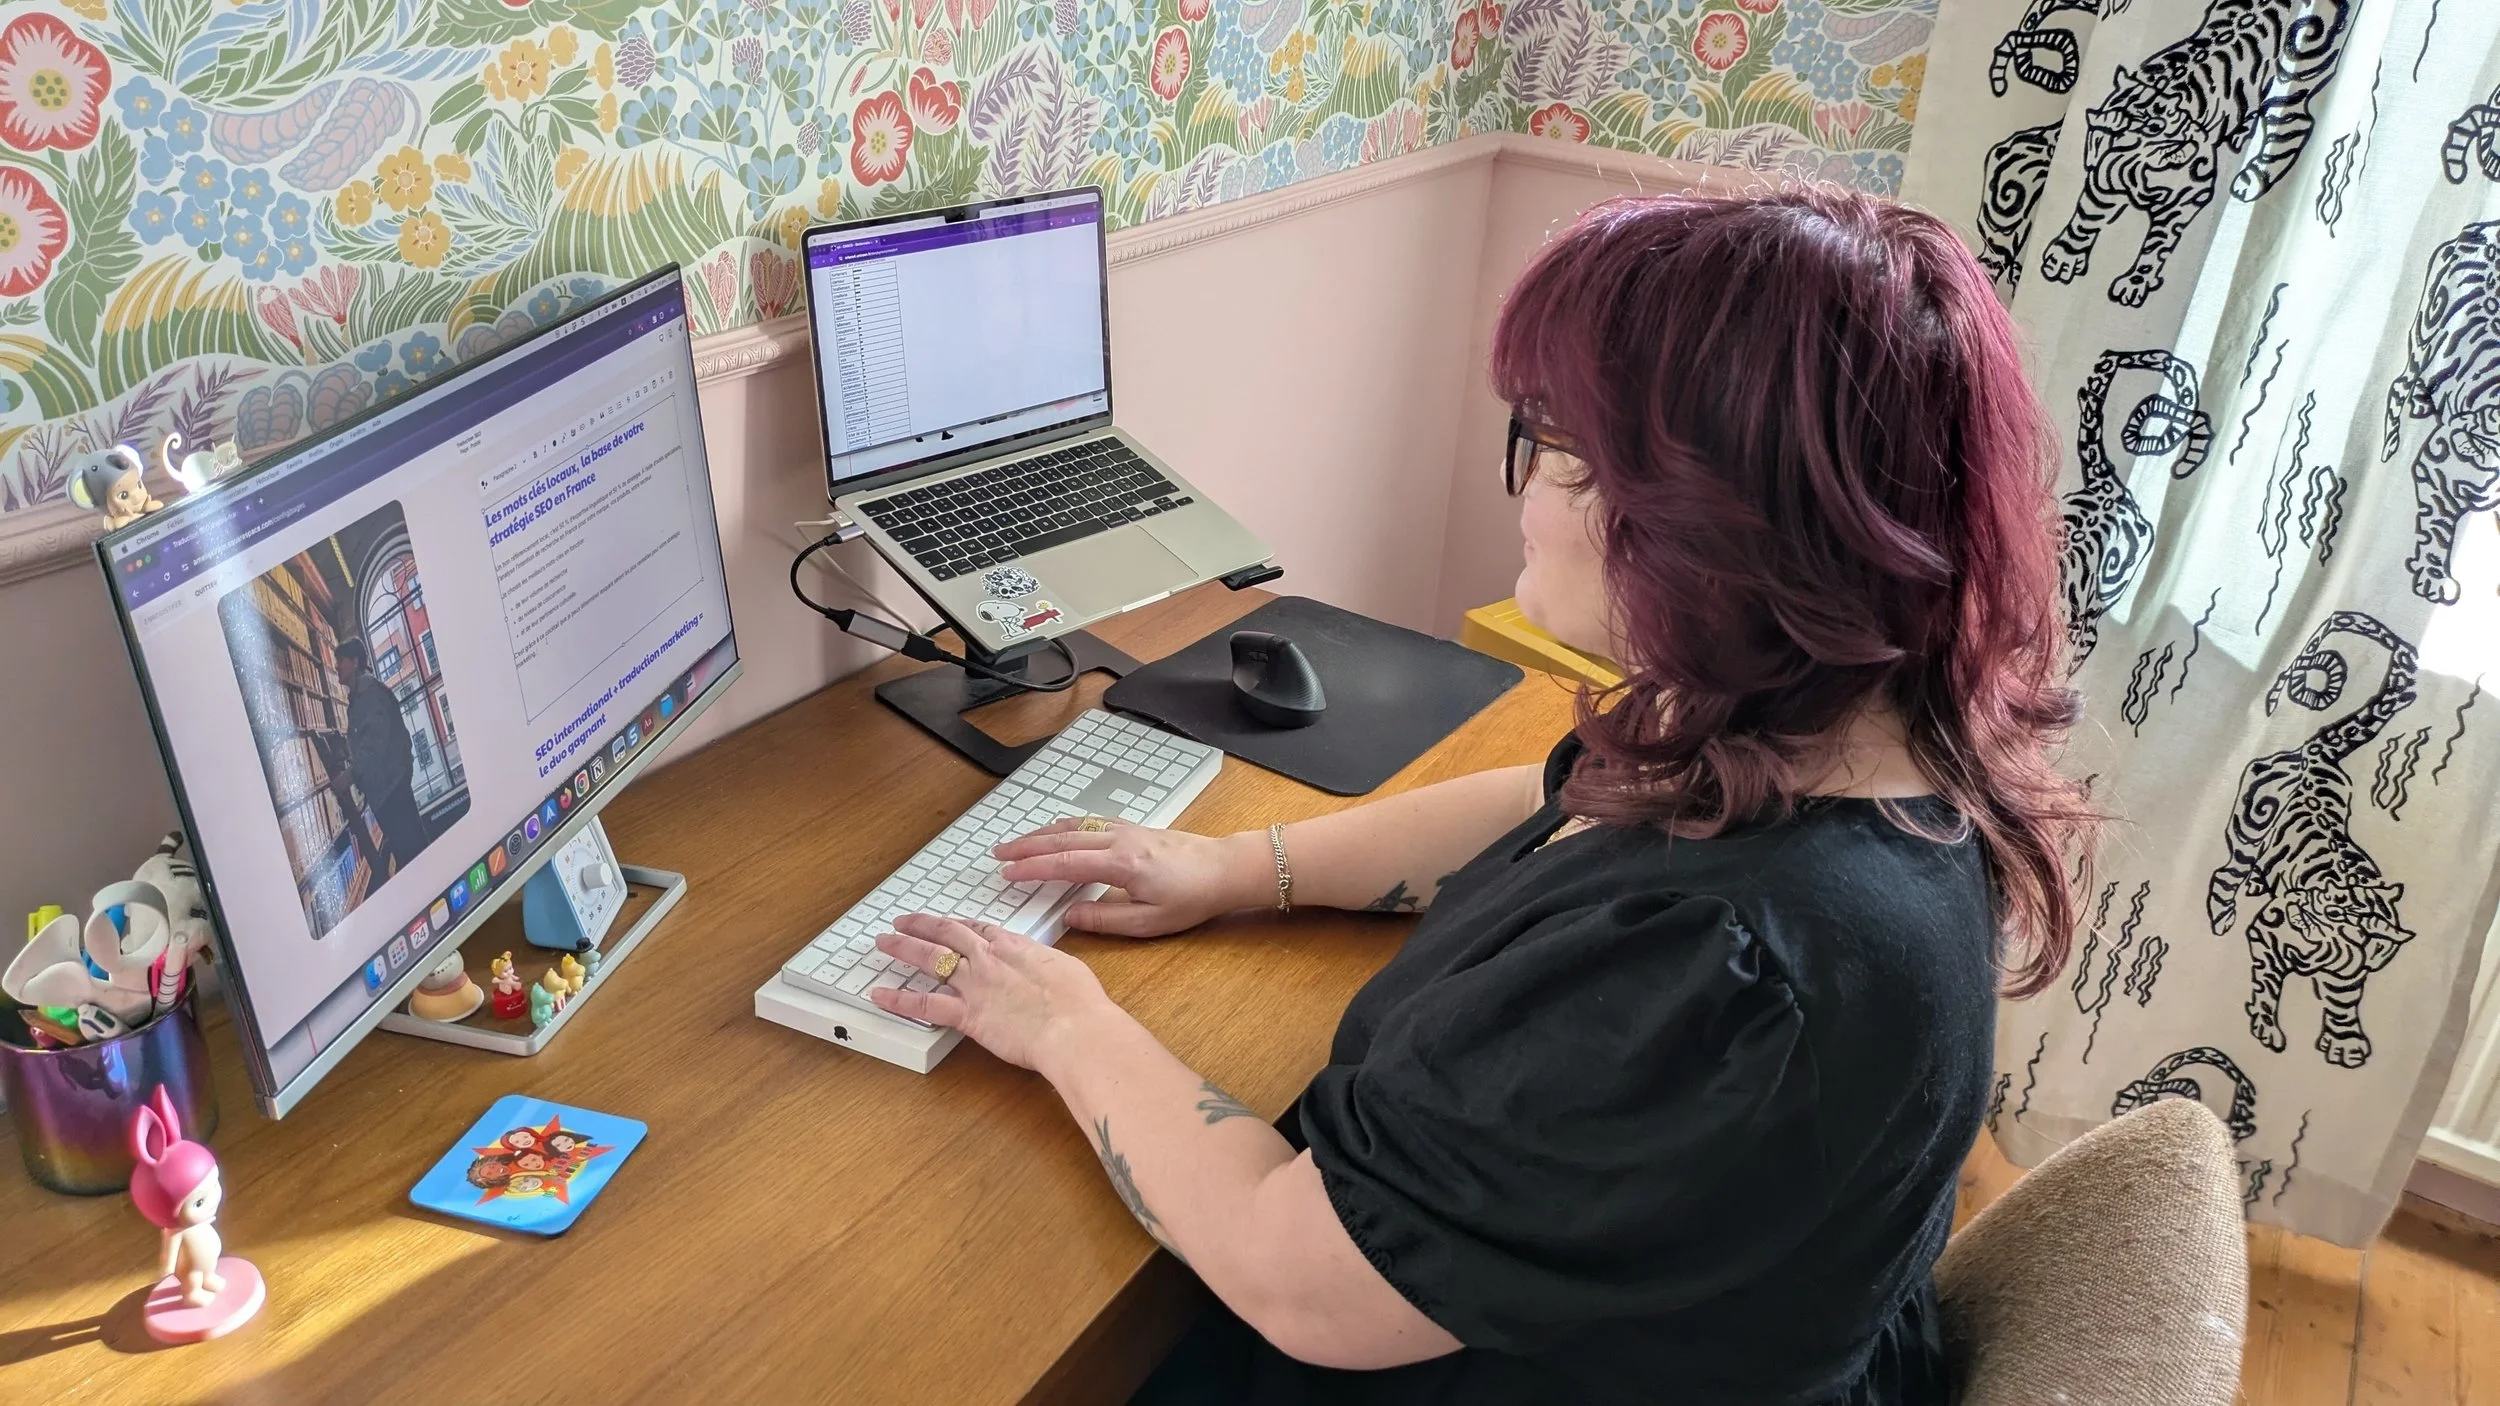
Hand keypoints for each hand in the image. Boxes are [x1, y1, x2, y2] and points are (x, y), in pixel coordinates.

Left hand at [870, 913, 1115, 1070]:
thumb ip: (1048, 967)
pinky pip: (925, 1005)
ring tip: (884, 942)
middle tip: (903, 920)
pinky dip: (899, 999)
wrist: (1074, 1026)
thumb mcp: (1068, 969)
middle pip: (947, 934)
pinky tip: (880, 995)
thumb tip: (1049, 971)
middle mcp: (989, 959)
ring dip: (903, 948)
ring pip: (930, 959)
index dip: (959, 926)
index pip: (980, 929)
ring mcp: (975, 985)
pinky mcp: (966, 1014)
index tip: (948, 924)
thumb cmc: (1080, 1003)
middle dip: (922, 925)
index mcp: (1016, 946)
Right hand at [993, 820, 1268, 937]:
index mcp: (1120, 864)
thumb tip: (1069, 916)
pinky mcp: (1133, 828)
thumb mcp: (1149, 922)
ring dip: (1042, 834)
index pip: (1064, 864)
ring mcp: (1125, 830)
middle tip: (998, 854)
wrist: (1225, 869)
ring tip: (1016, 843)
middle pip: (1062, 839)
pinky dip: (1064, 825)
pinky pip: (1089, 821)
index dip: (1032, 868)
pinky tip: (1055, 830)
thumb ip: (1106, 920)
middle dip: (1026, 846)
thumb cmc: (1192, 898)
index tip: (1007, 874)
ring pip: (1074, 826)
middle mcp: (1118, 840)